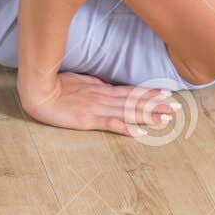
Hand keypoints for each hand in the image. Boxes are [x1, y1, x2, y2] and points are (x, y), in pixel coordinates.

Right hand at [19, 72, 177, 135]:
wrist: (38, 92)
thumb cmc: (56, 86)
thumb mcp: (80, 82)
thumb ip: (95, 86)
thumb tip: (108, 87)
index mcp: (101, 89)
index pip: (130, 91)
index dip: (149, 93)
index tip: (166, 93)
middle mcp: (103, 97)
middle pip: (134, 101)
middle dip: (156, 104)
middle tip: (177, 107)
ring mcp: (96, 108)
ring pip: (127, 111)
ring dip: (147, 115)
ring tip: (166, 119)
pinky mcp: (87, 119)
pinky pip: (109, 124)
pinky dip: (125, 127)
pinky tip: (139, 132)